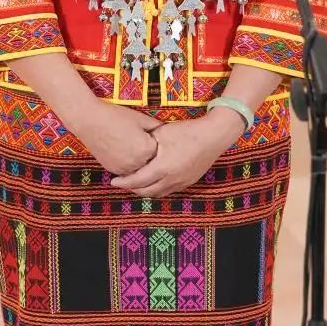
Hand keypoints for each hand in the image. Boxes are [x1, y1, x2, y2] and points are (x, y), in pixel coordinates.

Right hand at [73, 100, 161, 175]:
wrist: (90, 121)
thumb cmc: (116, 117)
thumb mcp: (141, 119)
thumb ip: (157, 127)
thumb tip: (168, 131)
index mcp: (146, 150)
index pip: (159, 151)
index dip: (156, 142)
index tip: (152, 135)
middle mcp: (137, 163)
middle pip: (150, 162)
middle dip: (148, 153)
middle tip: (140, 140)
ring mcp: (124, 169)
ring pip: (138, 168)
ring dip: (138, 161)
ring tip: (130, 144)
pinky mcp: (113, 170)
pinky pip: (126, 170)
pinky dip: (127, 163)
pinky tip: (123, 150)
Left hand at [110, 109, 244, 197]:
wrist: (214, 136)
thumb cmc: (187, 132)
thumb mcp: (162, 133)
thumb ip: (147, 142)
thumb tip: (132, 146)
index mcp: (162, 168)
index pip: (137, 180)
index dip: (123, 182)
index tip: (112, 181)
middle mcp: (171, 180)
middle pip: (146, 191)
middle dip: (132, 189)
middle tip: (122, 183)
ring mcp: (181, 183)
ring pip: (158, 193)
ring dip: (145, 191)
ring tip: (135, 184)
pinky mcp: (189, 182)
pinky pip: (169, 190)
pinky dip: (158, 189)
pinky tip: (154, 181)